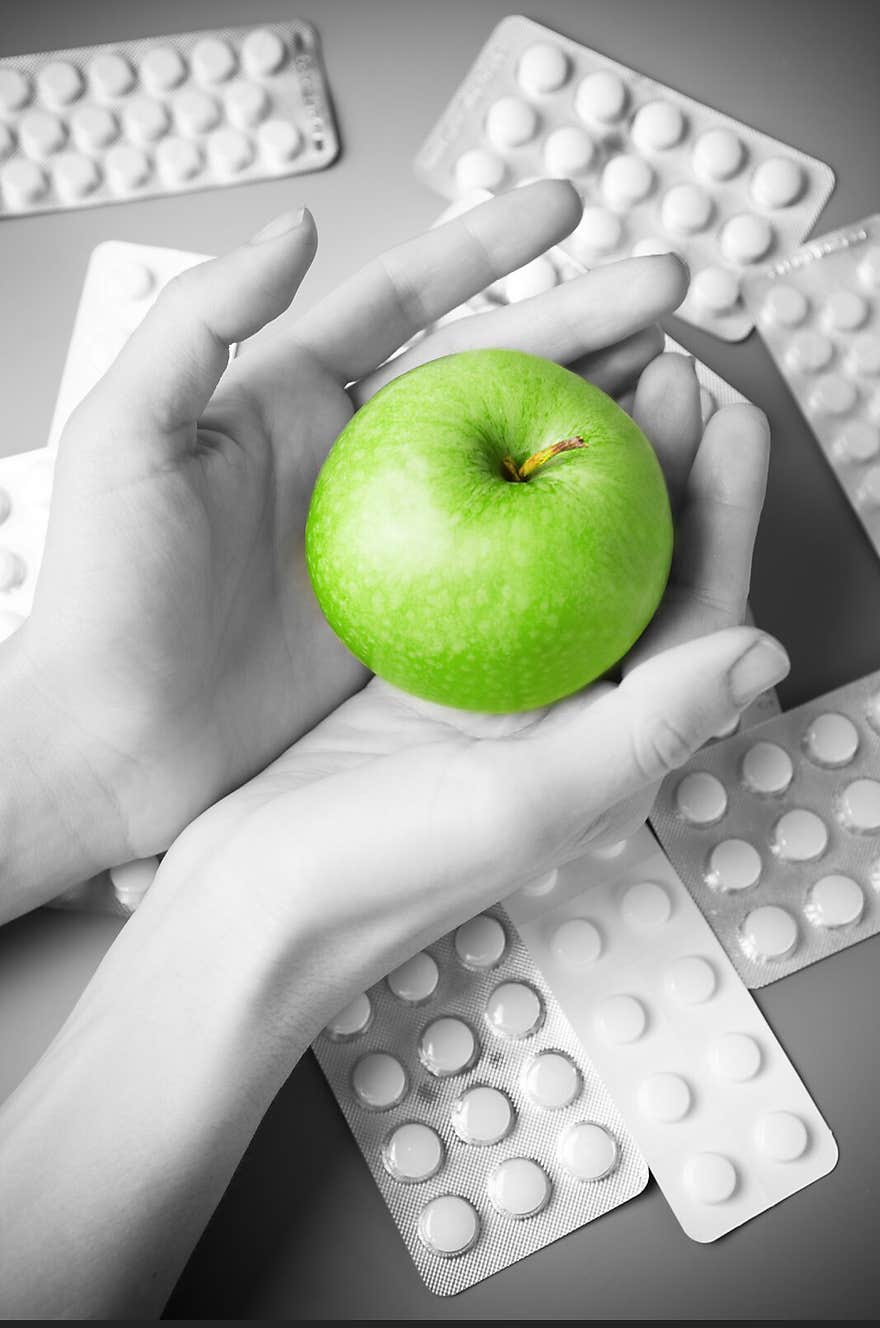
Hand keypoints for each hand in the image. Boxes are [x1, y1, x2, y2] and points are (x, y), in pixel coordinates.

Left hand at [8, 181, 690, 873]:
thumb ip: (199, 322)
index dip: (487, 248)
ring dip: (590, 410)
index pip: (404, 300)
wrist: (118, 735)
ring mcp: (395, 531)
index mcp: (290, 396)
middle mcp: (355, 454)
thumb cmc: (102, 589)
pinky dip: (566, 522)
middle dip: (580, 320)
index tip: (564, 210)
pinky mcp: (414, 606)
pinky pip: (506, 551)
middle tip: (666, 291)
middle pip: (486, 366)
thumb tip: (295, 232)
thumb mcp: (125, 435)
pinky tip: (622, 499)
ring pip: (511, 451)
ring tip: (670, 377)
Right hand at [140, 369, 783, 1042]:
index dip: (726, 513)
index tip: (732, 416)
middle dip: (664, 467)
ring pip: (556, 551)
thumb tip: (764, 649)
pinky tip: (487, 437)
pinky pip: (473, 561)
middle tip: (670, 368)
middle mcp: (561, 709)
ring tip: (592, 381)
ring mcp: (490, 682)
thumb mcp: (522, 804)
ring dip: (579, 468)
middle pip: (634, 567)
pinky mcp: (420, 662)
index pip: (696, 614)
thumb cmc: (377, 879)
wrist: (246, 904)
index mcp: (606, 745)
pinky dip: (489, 497)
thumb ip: (648, 729)